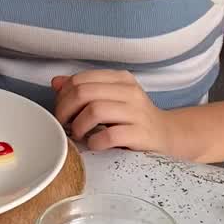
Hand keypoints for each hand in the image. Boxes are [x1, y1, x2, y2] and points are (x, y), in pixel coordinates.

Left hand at [52, 70, 175, 154]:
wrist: (167, 134)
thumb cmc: (133, 118)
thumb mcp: (110, 98)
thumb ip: (84, 89)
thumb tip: (56, 82)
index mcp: (120, 79)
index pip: (80, 79)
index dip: (63, 96)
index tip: (62, 111)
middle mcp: (129, 92)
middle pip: (83, 93)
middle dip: (66, 111)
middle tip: (65, 124)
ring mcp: (137, 112)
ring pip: (95, 110)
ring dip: (79, 126)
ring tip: (79, 135)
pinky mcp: (140, 134)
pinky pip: (109, 135)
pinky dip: (95, 142)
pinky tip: (94, 145)